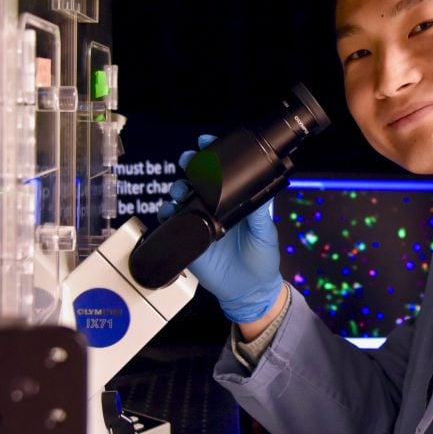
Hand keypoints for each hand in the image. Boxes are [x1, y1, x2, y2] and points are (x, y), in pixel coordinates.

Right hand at [158, 135, 283, 323]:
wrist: (248, 291)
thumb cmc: (261, 260)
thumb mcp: (265, 234)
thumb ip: (260, 214)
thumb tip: (258, 188)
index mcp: (234, 202)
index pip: (221, 174)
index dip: (212, 156)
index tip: (206, 142)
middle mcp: (214, 208)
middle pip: (196, 180)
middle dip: (189, 166)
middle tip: (188, 160)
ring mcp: (199, 223)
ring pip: (181, 197)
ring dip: (177, 188)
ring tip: (180, 190)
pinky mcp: (187, 239)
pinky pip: (171, 223)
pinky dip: (167, 214)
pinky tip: (169, 211)